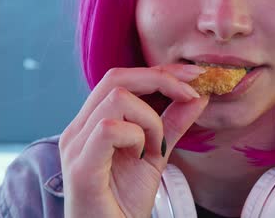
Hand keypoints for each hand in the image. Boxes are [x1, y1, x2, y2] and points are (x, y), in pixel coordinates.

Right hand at [59, 64, 208, 217]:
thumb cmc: (125, 202)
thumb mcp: (156, 154)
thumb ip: (173, 123)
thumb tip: (198, 94)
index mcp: (93, 122)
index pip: (124, 78)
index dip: (161, 72)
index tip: (195, 76)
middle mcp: (79, 128)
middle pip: (117, 77)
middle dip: (161, 79)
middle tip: (191, 94)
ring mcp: (76, 145)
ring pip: (117, 99)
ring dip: (150, 119)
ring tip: (156, 146)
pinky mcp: (81, 166)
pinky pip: (110, 129)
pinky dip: (137, 136)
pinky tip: (143, 156)